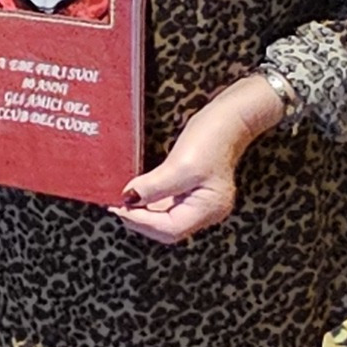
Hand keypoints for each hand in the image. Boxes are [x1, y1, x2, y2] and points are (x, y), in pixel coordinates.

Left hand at [114, 73, 285, 244]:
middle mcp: (207, 212)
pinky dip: (151, 201)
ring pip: (166, 217)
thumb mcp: (180, 164)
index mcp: (209, 209)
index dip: (141, 222)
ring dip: (144, 211)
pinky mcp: (194, 191)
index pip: (170, 228)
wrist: (229, 117)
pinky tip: (138, 192)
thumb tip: (129, 199)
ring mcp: (202, 202)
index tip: (119, 208)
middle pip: (168, 228)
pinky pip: (168, 204)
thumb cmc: (211, 137)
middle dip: (141, 219)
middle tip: (117, 205)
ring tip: (123, 199)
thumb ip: (154, 187)